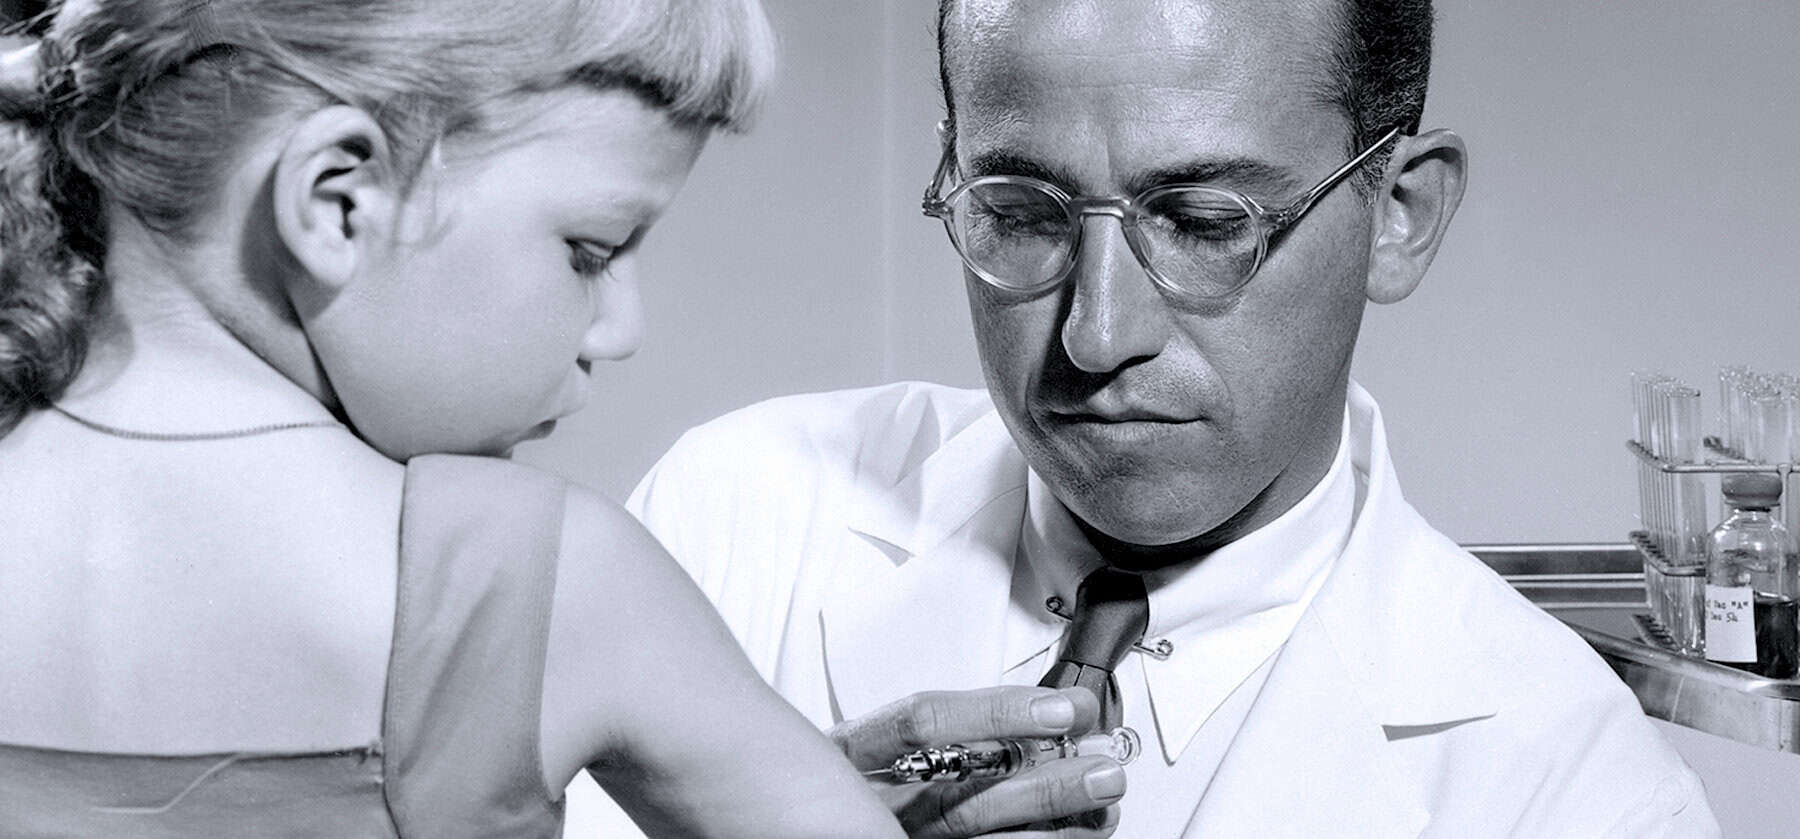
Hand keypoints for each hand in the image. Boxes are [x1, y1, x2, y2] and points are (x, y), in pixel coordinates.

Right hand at [829, 686, 1124, 837]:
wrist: (828, 815)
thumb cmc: (866, 769)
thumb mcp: (891, 732)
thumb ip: (962, 719)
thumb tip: (1059, 711)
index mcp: (858, 751)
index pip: (922, 724)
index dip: (999, 714)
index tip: (1064, 708)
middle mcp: (874, 803)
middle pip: (960, 796)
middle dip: (1042, 781)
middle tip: (1103, 765)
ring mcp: (896, 836)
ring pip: (975, 836)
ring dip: (1050, 820)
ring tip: (1103, 801)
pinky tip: (1076, 833)